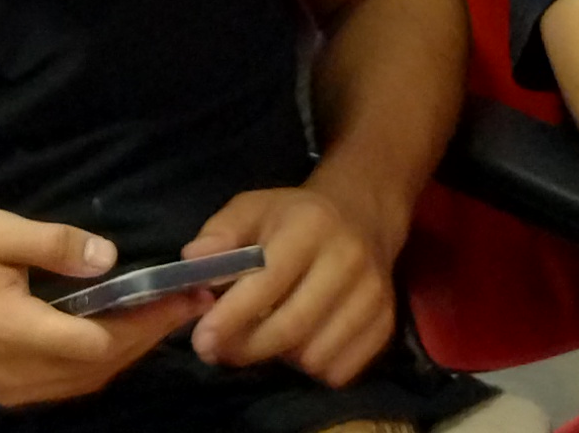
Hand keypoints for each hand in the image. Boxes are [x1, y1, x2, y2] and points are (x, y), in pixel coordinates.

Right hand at [0, 209, 203, 410]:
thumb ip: (53, 245)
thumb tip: (109, 258)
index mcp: (14, 333)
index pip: (99, 341)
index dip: (147, 321)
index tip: (184, 294)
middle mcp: (16, 375)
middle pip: (100, 368)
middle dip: (148, 335)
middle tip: (187, 301)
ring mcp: (9, 391)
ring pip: (84, 382)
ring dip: (126, 351)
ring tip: (160, 314)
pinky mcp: (2, 392)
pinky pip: (64, 384)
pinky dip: (97, 361)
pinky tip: (114, 332)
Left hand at [181, 187, 397, 385]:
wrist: (362, 215)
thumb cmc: (293, 217)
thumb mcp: (252, 208)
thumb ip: (219, 233)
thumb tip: (193, 262)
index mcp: (309, 226)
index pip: (268, 281)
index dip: (231, 317)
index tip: (202, 340)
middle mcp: (347, 259)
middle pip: (290, 327)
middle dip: (246, 348)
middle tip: (219, 352)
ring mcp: (373, 294)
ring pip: (314, 356)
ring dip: (281, 358)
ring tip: (268, 336)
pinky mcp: (386, 322)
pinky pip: (340, 371)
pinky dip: (314, 367)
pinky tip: (302, 342)